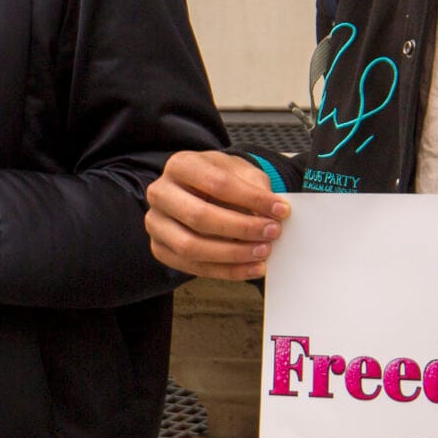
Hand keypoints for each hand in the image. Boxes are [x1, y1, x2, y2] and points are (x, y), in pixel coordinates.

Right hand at [145, 150, 290, 279]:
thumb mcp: (239, 171)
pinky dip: (226, 271)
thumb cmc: (220, 179)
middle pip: (199, 216)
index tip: (281, 210)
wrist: (199, 191)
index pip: (217, 184)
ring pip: (191, 247)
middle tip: (272, 233)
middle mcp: (160, 193)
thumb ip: (255, 188)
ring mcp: (156, 223)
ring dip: (233, 254)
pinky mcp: (160, 249)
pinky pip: (192, 267)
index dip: (252, 199)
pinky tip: (251, 268)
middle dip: (241, 228)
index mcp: (180, 165)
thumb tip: (270, 215)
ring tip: (263, 252)